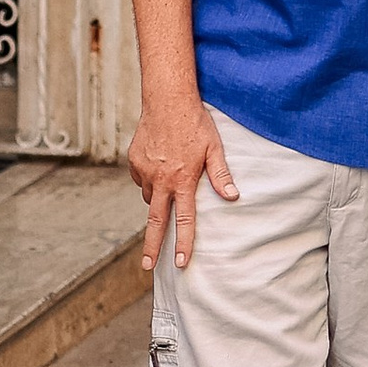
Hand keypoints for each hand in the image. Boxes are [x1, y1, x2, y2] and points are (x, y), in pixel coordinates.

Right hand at [128, 98, 238, 274]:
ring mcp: (145, 171)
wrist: (167, 100)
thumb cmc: (195, 123)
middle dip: (152, 247)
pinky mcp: (134, 162)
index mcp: (183, 180)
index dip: (184, 243)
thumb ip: (221, 175)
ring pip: (150, 197)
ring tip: (170, 180)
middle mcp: (161, 179)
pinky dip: (150, 179)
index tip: (181, 262)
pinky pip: (141, 180)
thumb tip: (233, 196)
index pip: (184, 219)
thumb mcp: (214, 148)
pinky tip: (160, 163)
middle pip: (155, 221)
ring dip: (158, 199)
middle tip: (147, 267)